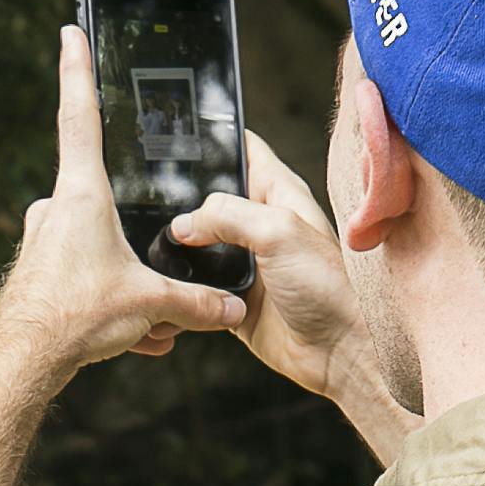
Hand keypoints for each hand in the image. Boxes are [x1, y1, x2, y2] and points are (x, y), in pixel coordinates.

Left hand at [0, 27, 245, 376]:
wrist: (23, 363)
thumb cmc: (75, 318)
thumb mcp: (148, 305)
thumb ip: (196, 302)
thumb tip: (231, 307)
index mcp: (82, 195)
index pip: (80, 116)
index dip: (78, 69)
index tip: (70, 31)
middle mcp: (56, 209)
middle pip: (105, 199)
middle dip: (135, 233)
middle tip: (151, 273)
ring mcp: (43, 240)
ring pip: (98, 247)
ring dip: (127, 281)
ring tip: (147, 323)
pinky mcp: (38, 272)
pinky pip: (84, 276)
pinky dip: (110, 304)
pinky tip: (131, 338)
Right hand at [160, 131, 362, 391]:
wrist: (339, 352)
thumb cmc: (329, 288)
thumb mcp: (279, 233)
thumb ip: (228, 216)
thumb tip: (183, 224)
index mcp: (279, 194)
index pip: (243, 150)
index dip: (214, 139)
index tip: (178, 133)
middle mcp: (260, 224)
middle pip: (210, 195)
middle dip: (182, 194)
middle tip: (146, 191)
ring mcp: (246, 261)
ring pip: (198, 241)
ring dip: (178, 243)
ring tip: (145, 234)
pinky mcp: (234, 297)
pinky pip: (198, 283)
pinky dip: (183, 282)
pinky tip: (164, 277)